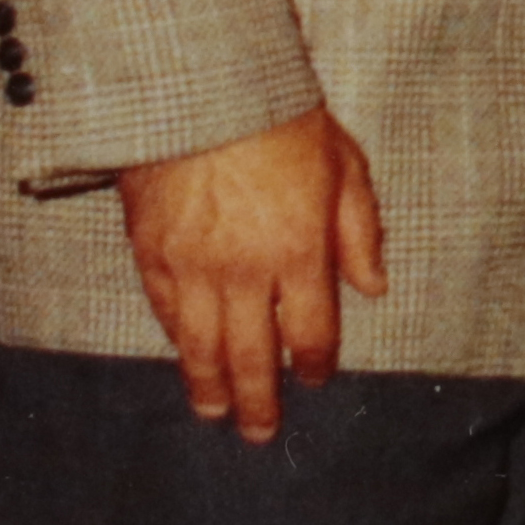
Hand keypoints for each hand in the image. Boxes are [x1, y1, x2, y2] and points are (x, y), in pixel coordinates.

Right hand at [118, 105, 385, 442]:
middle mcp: (244, 273)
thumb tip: (374, 286)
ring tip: (213, 413)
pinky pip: (164, 312)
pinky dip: (176, 340)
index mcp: (299, 254)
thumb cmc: (282, 122)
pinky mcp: (151, 253)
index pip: (311, 332)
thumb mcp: (344, 167)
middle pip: (252, 356)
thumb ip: (359, 232)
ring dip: (208, 385)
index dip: (314, 362)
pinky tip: (184, 356)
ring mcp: (192, 268)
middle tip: (259, 434)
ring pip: (201, 346)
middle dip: (258, 400)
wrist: (200, 90)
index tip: (315, 377)